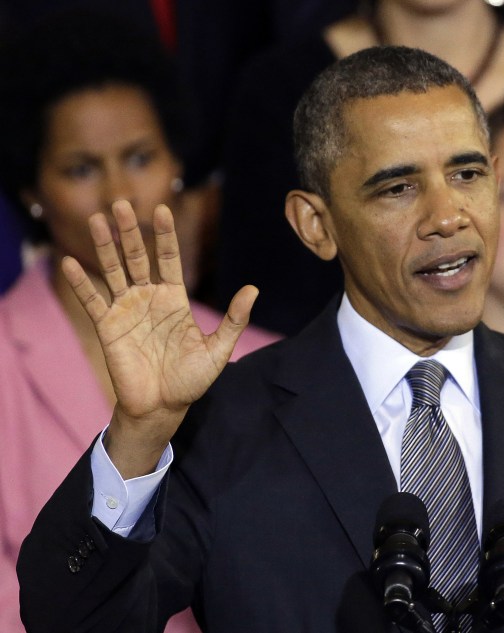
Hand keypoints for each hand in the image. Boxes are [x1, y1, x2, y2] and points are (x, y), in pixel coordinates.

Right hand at [62, 200, 257, 477]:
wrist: (163, 407)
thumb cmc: (192, 379)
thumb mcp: (219, 348)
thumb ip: (234, 319)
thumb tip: (254, 289)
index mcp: (174, 299)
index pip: (169, 259)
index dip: (166, 235)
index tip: (162, 209)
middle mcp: (148, 298)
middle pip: (137, 257)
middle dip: (130, 231)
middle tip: (121, 202)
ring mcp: (126, 310)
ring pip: (113, 271)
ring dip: (104, 246)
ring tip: (96, 219)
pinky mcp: (108, 327)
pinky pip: (92, 301)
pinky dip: (81, 283)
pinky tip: (70, 262)